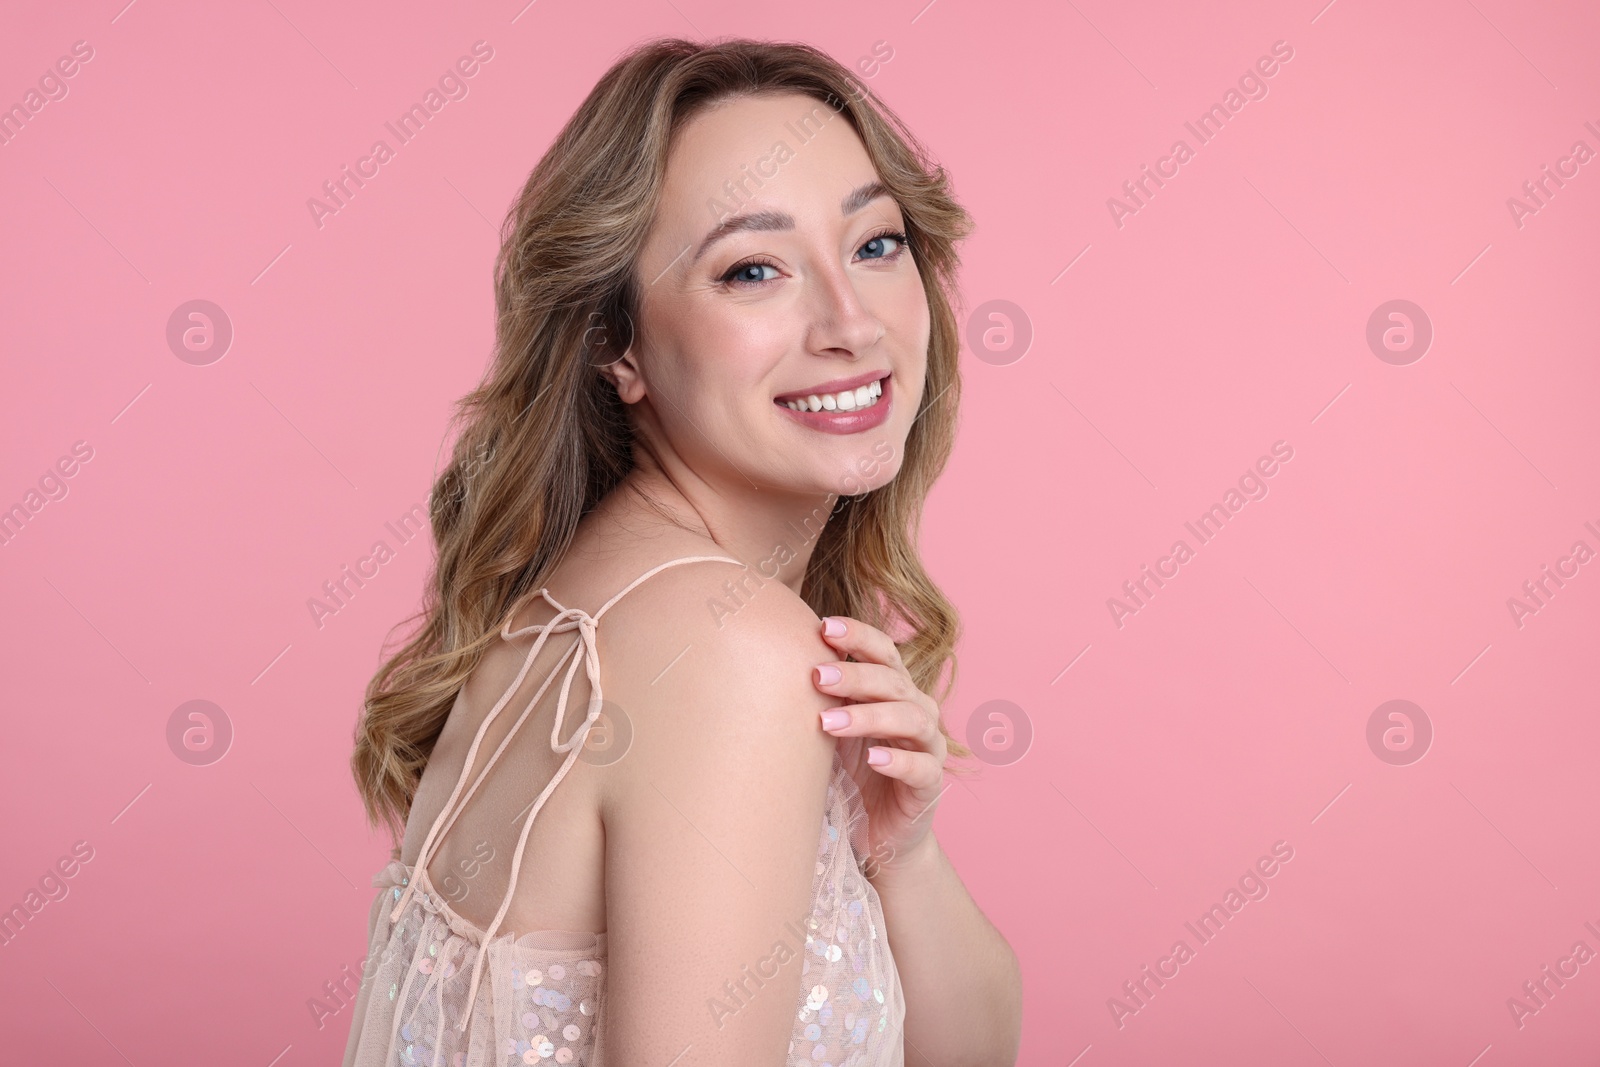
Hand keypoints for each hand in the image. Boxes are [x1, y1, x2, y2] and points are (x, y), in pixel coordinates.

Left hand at [812, 615, 947, 877]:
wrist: (879, 831)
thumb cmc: (851, 771)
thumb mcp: (832, 729)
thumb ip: (820, 698)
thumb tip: (767, 661)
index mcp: (893, 690)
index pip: (883, 651)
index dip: (858, 636)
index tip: (823, 627)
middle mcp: (916, 711)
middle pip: (893, 681)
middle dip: (855, 675)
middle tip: (817, 676)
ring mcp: (927, 747)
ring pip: (910, 718)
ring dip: (869, 716)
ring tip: (828, 722)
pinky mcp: (929, 785)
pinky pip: (921, 767)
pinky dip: (897, 759)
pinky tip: (873, 758)